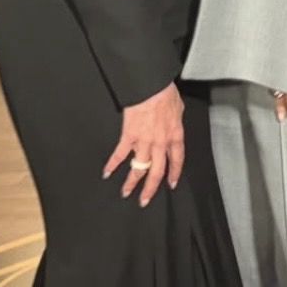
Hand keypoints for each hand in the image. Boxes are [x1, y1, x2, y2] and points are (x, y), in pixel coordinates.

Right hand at [103, 82, 184, 206]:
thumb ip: (175, 122)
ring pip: (139, 168)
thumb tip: (173, 125)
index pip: (177, 161)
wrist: (151, 86)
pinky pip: (120, 154)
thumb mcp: (178, 109)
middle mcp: (161, 143)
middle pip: (157, 172)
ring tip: (126, 192)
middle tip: (144, 200)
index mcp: (175, 136)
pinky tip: (107, 172)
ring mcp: (144, 141)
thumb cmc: (165, 93)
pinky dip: (112, 164)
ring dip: (131, 182)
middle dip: (150, 188)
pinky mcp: (129, 136)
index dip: (174, 174)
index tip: (170, 184)